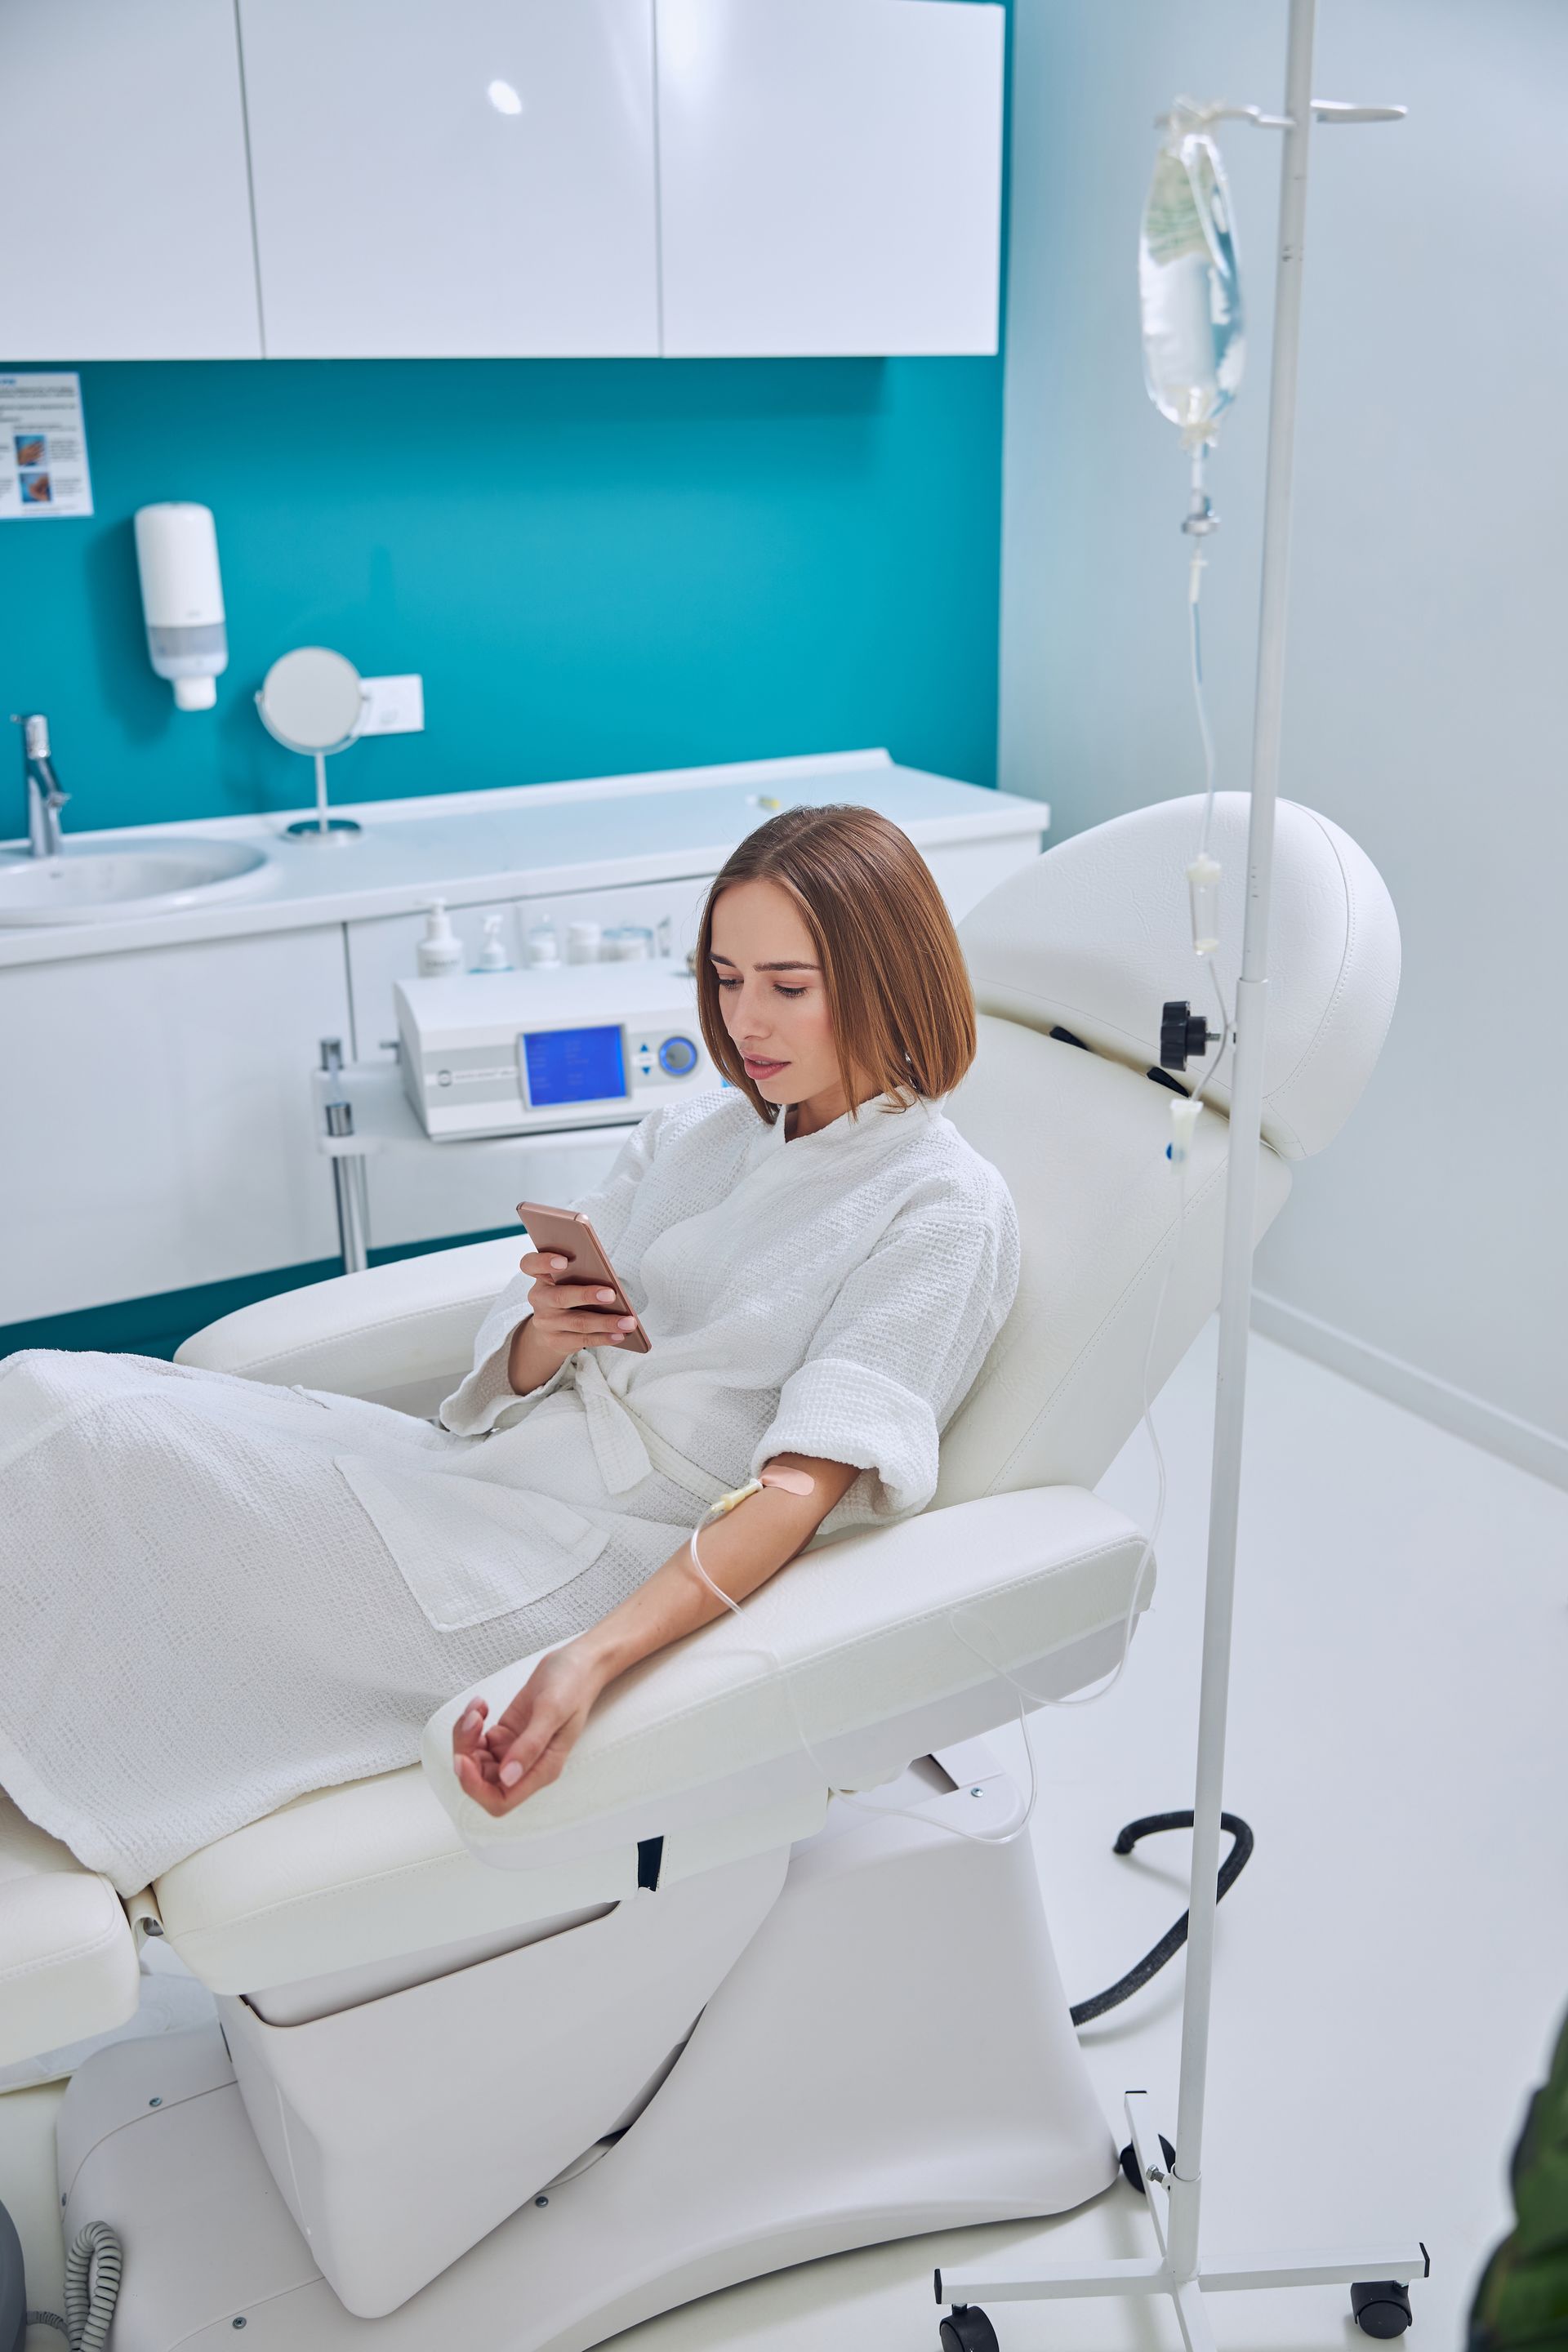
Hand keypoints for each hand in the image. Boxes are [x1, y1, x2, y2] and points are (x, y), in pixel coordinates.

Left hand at [450, 1643, 606, 1813]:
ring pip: (475, 1761)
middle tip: (473, 1722)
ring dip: (466, 1737)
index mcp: (542, 1769)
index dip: (476, 1786)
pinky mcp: (506, 1735)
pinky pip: (476, 1742)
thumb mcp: (552, 1710)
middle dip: (466, 1754)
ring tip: (477, 1710)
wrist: (577, 1663)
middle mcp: (526, 1765)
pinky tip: (481, 1707)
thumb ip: (530, 1745)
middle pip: (481, 1781)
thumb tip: (508, 1777)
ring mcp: (514, 1750)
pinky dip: (471, 1725)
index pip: (500, 1800)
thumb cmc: (573, 1684)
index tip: (464, 1758)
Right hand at [517, 1250, 638, 1363]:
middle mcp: (539, 1298)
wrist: (549, 1328)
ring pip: (578, 1322)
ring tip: (628, 1322)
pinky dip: (604, 1337)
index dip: (544, 1261)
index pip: (531, 1264)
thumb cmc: (568, 1292)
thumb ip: (580, 1273)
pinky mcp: (556, 1340)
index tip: (563, 1261)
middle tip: (611, 1294)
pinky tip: (620, 1335)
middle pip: (560, 1297)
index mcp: (541, 1276)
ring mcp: (546, 1322)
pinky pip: (582, 1340)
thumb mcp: (567, 1280)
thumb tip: (609, 1279)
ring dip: (606, 1323)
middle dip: (587, 1295)